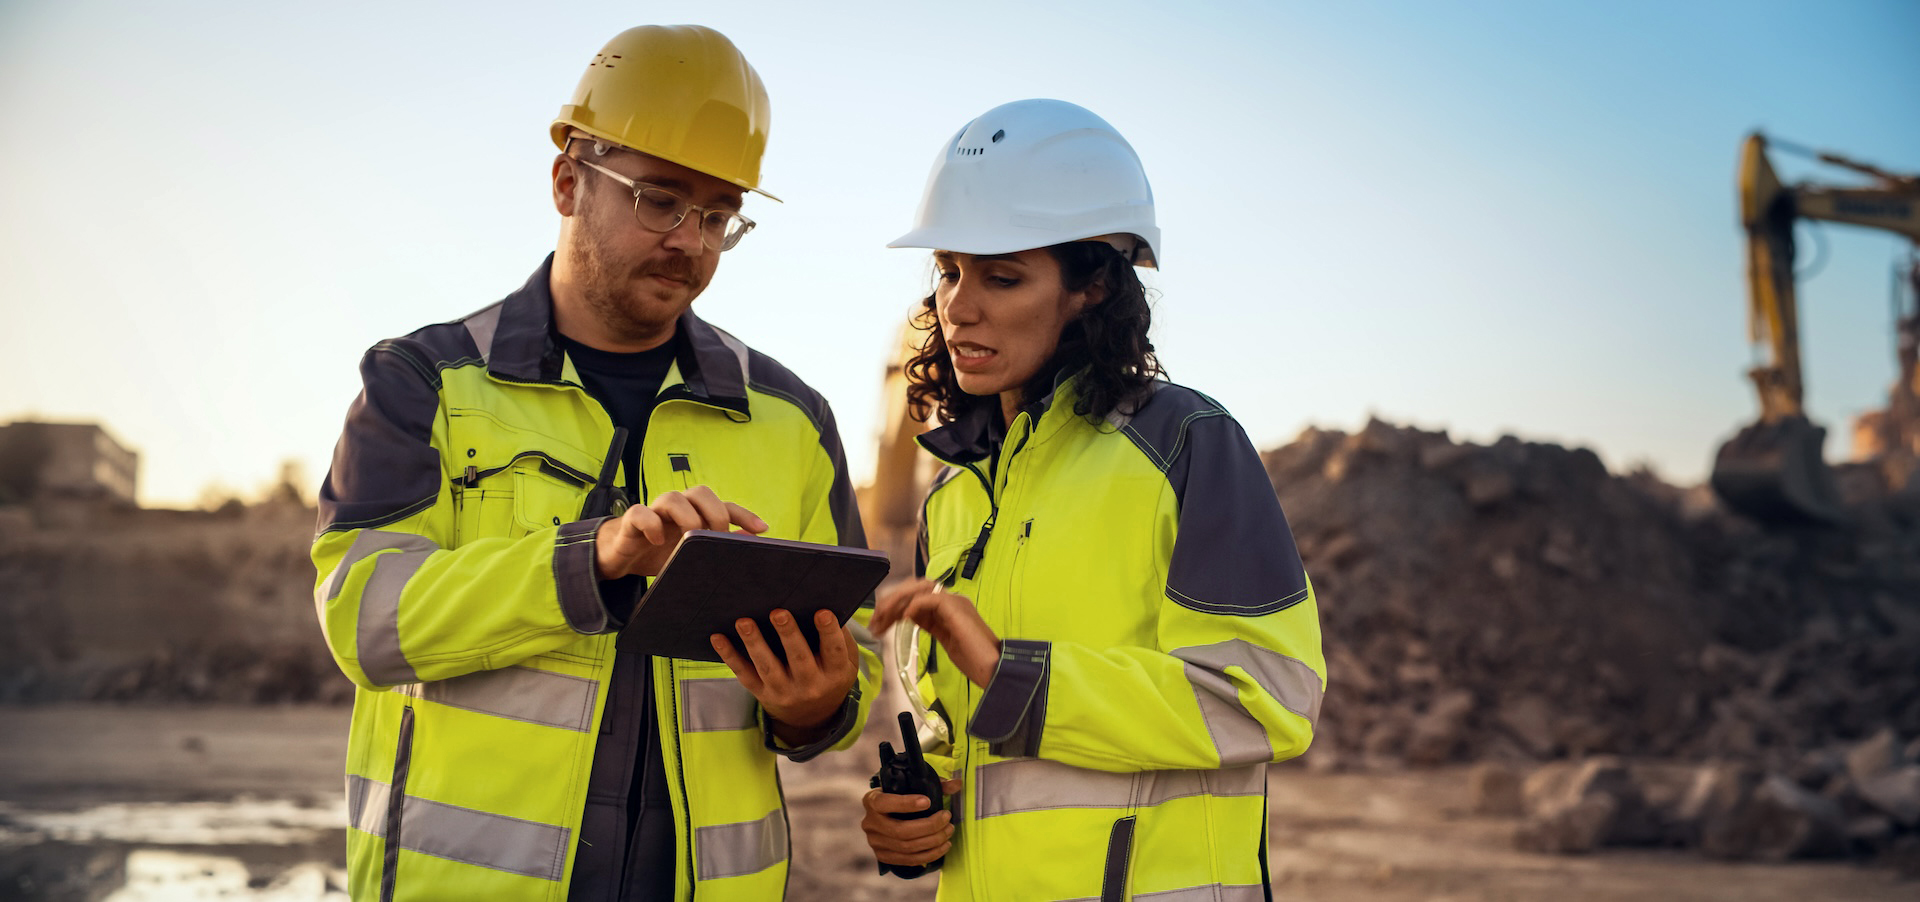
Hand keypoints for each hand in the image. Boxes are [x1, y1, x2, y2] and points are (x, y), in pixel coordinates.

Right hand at [594, 485, 766, 579]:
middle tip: (717, 536)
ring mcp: (654, 511)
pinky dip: (651, 523)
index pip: (724, 506)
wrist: (621, 557)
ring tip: (689, 539)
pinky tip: (658, 540)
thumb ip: (716, 546)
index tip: (762, 529)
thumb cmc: (660, 552)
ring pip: (673, 497)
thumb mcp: (691, 555)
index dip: (744, 515)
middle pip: (700, 492)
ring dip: (687, 516)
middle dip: (714, 513)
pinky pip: (640, 513)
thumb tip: (747, 541)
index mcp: (695, 513)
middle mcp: (677, 507)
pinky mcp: (631, 521)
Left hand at [710, 608, 859, 743]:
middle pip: (799, 659)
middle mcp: (810, 685)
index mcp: (835, 674)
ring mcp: (784, 691)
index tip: (822, 612)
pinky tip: (718, 638)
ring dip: (754, 643)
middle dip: (788, 635)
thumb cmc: (829, 676)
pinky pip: (744, 674)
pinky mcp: (762, 693)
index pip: (834, 652)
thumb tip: (823, 603)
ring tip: (744, 622)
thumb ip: (840, 637)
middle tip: (778, 612)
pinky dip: (729, 656)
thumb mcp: (846, 663)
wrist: (811, 717)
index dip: (828, 632)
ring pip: (768, 667)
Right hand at [862, 776, 964, 867]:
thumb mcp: (911, 786)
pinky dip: (929, 854)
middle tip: (947, 819)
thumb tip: (956, 784)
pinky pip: (908, 860)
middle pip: (900, 831)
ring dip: (932, 841)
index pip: (885, 803)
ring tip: (948, 832)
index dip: (906, 804)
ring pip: (906, 847)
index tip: (927, 801)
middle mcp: (870, 823)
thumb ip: (934, 784)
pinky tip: (942, 846)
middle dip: (929, 826)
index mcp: (872, 800)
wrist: (886, 814)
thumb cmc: (900, 797)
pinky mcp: (883, 856)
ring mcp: (875, 842)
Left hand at [870, 579, 1000, 687]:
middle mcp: (951, 600)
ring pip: (918, 590)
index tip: (879, 623)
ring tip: (883, 618)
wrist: (995, 669)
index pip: (915, 597)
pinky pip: (930, 598)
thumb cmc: (974, 661)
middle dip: (891, 602)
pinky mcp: (956, 608)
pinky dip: (914, 605)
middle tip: (875, 620)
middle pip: (914, 589)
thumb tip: (909, 616)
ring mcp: (955, 602)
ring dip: (897, 602)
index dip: (894, 607)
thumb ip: (931, 625)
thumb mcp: (946, 641)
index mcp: (949, 607)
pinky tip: (904, 618)